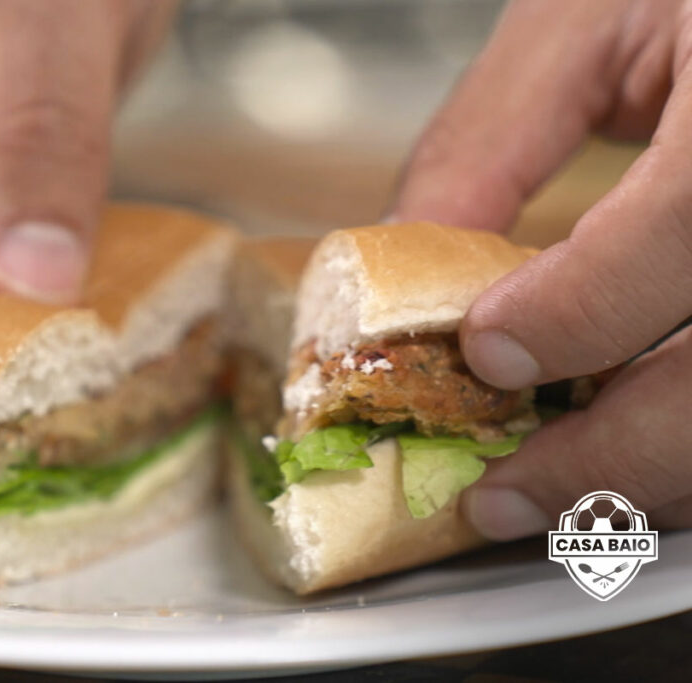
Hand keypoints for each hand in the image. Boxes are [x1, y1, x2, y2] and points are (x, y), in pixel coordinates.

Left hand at [390, 0, 691, 537]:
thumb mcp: (587, 19)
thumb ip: (493, 142)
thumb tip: (405, 260)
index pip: (689, 220)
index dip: (584, 307)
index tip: (488, 353)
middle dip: (620, 461)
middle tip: (507, 495)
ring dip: (660, 476)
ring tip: (559, 490)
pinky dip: (691, 448)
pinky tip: (630, 445)